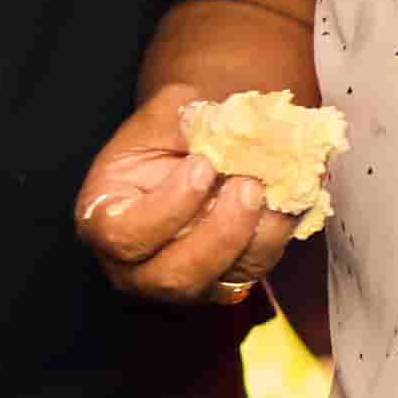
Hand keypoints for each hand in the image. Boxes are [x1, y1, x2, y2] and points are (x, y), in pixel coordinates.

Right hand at [77, 77, 295, 307]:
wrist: (196, 148)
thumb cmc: (167, 135)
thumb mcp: (163, 114)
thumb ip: (182, 117)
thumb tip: (222, 123)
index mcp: (105, 220)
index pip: (124, 235)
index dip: (167, 208)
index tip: (202, 166)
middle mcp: (137, 264)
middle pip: (174, 276)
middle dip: (218, 234)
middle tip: (248, 186)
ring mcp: (183, 279)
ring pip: (220, 282)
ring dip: (255, 238)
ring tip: (275, 191)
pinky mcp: (223, 280)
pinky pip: (253, 271)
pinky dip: (277, 236)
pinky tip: (291, 199)